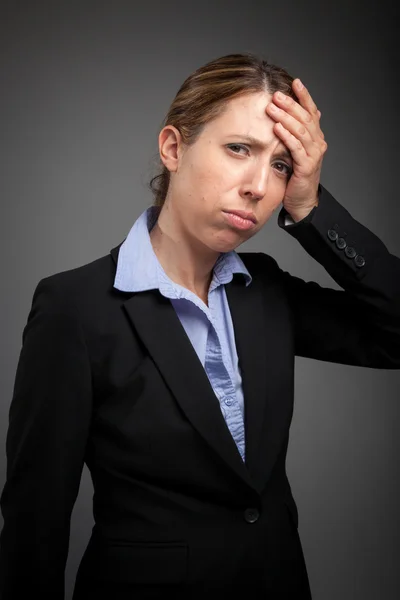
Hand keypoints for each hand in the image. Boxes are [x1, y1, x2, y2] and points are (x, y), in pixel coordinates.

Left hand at [265, 79, 326, 221]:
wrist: (302, 201)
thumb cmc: (295, 176)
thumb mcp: (294, 151)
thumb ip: (293, 134)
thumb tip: (286, 115)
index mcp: (315, 137)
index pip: (311, 111)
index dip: (304, 96)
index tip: (295, 82)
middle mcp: (318, 143)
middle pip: (305, 117)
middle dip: (290, 104)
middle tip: (275, 94)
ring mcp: (314, 154)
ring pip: (301, 130)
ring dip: (286, 117)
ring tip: (272, 107)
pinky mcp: (306, 166)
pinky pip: (296, 147)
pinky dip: (287, 136)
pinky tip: (277, 128)